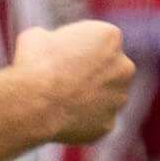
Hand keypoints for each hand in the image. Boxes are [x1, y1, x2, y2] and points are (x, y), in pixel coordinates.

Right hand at [16, 19, 135, 144]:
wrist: (35, 103)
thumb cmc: (35, 64)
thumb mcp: (37, 36)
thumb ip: (52, 39)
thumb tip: (45, 44)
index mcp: (110, 37)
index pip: (100, 41)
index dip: (79, 47)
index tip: (61, 55)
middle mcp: (124, 67)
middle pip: (110, 68)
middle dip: (93, 72)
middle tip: (65, 79)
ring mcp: (119, 98)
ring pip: (106, 96)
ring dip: (90, 97)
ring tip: (60, 100)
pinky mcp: (108, 124)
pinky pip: (96, 120)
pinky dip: (83, 120)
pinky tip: (62, 117)